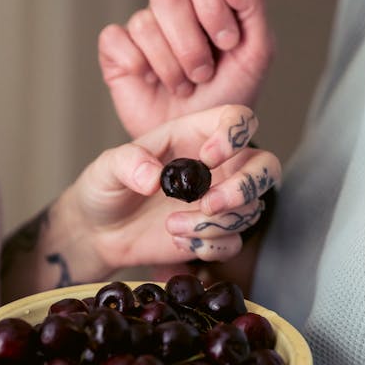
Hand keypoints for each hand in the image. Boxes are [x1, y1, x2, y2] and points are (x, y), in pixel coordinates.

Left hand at [56, 104, 280, 281]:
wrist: (99, 232)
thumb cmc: (105, 188)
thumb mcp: (106, 168)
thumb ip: (127, 162)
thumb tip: (153, 178)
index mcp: (196, 135)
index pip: (240, 119)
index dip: (234, 135)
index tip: (206, 158)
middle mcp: (217, 167)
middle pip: (266, 167)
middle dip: (245, 187)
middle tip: (208, 203)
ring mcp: (219, 201)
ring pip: (251, 210)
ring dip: (214, 223)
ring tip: (171, 225)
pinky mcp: (214, 234)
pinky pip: (234, 242)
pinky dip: (209, 246)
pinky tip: (177, 240)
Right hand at [98, 0, 274, 137]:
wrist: (201, 143)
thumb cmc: (228, 98)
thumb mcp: (257, 53)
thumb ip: (251, 1)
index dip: (211, 4)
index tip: (227, 43)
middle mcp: (172, 8)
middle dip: (191, 43)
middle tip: (204, 74)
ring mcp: (143, 29)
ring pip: (144, 23)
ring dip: (171, 65)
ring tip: (184, 87)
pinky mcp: (117, 52)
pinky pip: (116, 40)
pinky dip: (139, 66)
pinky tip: (152, 82)